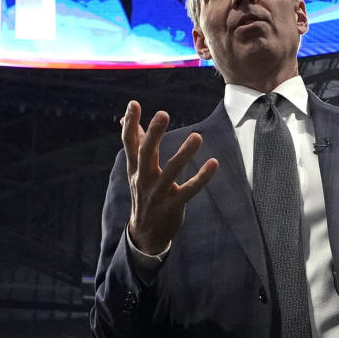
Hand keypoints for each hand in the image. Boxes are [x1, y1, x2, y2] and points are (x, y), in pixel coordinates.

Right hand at [122, 101, 217, 254]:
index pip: (129, 143)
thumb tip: (124, 120)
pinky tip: (214, 163)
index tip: (134, 104)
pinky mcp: (173, 205)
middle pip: (146, 153)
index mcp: (135, 168)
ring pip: (171, 171)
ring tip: (197, 136)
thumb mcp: (136, 171)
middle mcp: (144, 179)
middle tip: (163, 114)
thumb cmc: (143, 194)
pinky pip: (189, 190)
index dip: (130, 123)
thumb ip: (135, 145)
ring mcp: (158, 193)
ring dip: (184, 154)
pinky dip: (202, 177)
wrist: (145, 233)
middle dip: (153, 134)